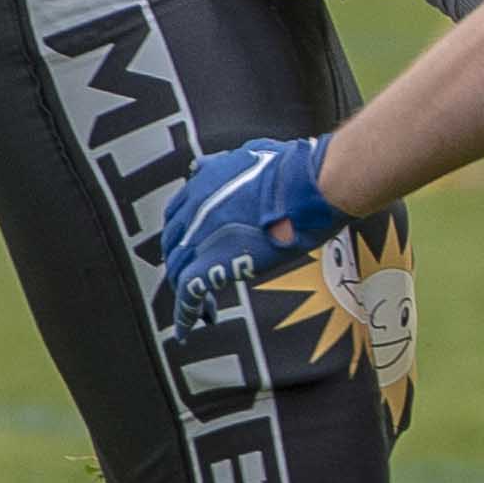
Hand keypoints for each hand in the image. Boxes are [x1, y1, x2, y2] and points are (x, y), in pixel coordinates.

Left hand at [156, 135, 348, 332]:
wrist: (309, 184)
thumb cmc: (297, 171)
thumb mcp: (256, 154)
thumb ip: (231, 161)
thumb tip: (223, 161)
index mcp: (203, 183)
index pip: (177, 215)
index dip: (182, 235)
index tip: (192, 247)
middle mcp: (193, 209)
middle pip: (174, 245)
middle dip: (182, 264)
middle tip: (196, 280)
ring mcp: (199, 237)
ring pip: (179, 272)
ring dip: (187, 291)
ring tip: (202, 309)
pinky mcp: (212, 263)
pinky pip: (189, 295)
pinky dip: (186, 314)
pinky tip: (189, 329)